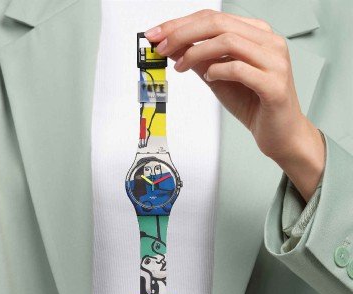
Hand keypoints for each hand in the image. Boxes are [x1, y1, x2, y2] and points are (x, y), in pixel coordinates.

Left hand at [145, 9, 324, 200]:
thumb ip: (199, 60)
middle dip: (182, 33)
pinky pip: (240, 69)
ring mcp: (275, 61)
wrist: (280, 134)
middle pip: (218, 23)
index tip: (156, 34)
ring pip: (229, 41)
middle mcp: (268, 42)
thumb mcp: (218, 77)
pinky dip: (218, 70)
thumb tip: (172, 46)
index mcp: (256, 34)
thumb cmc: (253, 103)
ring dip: (196, 52)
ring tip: (181, 66)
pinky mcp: (274, 84)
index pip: (213, 18)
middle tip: (160, 47)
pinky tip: (209, 77)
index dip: (181, 24)